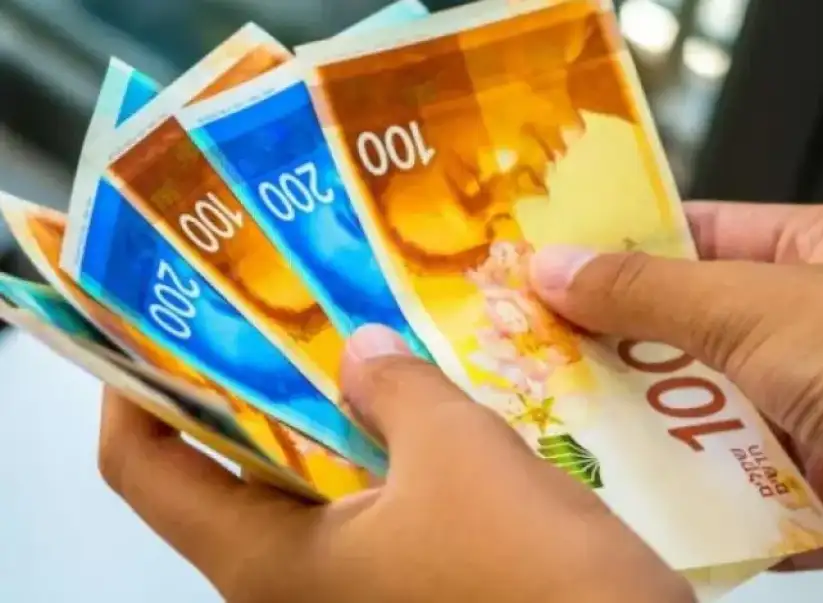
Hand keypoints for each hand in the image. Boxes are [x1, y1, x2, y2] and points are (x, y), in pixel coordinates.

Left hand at [98, 325, 693, 602]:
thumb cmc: (525, 571)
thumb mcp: (458, 457)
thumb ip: (398, 389)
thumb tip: (360, 346)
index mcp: (268, 561)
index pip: (147, 473)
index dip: (133, 394)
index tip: (155, 323)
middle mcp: (290, 584)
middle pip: (222, 472)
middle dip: (238, 385)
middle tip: (267, 303)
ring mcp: (348, 588)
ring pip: (300, 486)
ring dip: (316, 410)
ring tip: (342, 330)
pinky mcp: (401, 583)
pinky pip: (358, 502)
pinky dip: (368, 445)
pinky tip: (410, 394)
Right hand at [529, 202, 822, 602]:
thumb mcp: (756, 306)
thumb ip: (649, 291)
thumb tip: (552, 268)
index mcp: (821, 254)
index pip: (706, 234)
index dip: (628, 246)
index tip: (554, 262)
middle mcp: (818, 327)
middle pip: (694, 327)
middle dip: (620, 341)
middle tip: (533, 346)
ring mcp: (816, 409)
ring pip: (703, 407)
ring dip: (643, 418)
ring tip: (556, 413)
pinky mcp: (812, 485)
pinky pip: (727, 476)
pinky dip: (681, 483)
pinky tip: (617, 481)